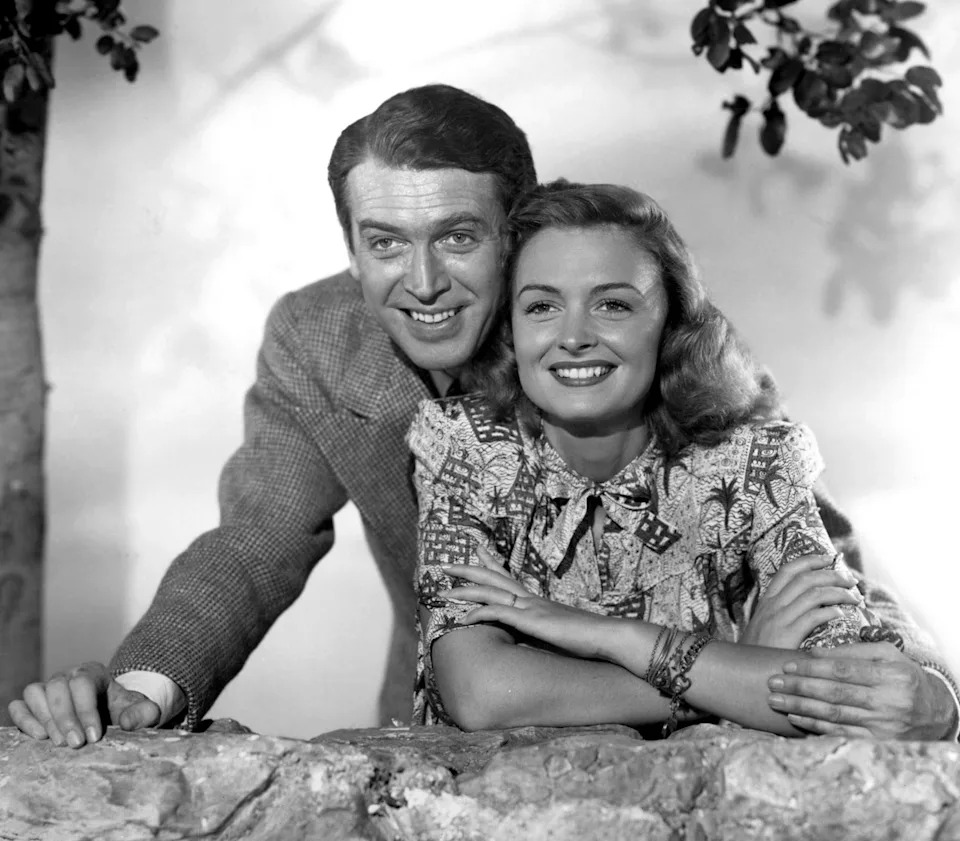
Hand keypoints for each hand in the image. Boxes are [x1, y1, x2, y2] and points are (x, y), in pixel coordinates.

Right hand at [8, 661, 160, 747]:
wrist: (111, 715)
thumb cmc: (125, 711)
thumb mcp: (143, 711)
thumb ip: (143, 713)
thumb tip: (128, 723)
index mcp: (94, 673)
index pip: (83, 682)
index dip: (86, 709)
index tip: (94, 737)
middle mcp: (67, 676)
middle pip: (57, 687)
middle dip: (65, 718)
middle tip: (76, 744)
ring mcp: (48, 689)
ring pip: (35, 692)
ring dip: (44, 718)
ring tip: (59, 743)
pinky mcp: (33, 705)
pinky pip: (19, 705)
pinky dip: (24, 719)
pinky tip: (39, 737)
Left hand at [442, 547, 612, 660]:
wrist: (607, 636)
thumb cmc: (588, 638)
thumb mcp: (560, 632)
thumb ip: (545, 629)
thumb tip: (534, 634)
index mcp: (537, 600)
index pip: (509, 576)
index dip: (492, 562)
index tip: (478, 550)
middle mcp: (531, 598)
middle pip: (494, 577)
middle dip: (469, 569)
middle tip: (446, 564)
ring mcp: (531, 608)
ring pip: (491, 591)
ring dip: (465, 589)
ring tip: (443, 588)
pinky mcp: (532, 621)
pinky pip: (499, 613)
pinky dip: (479, 613)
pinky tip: (463, 617)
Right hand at [740, 554, 860, 648]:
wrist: (740, 671)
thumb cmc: (758, 652)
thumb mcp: (765, 626)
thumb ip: (783, 614)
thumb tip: (812, 606)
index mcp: (768, 600)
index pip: (788, 570)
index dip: (810, 560)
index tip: (830, 558)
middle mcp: (773, 605)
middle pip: (806, 578)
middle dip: (833, 575)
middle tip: (852, 580)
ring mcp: (778, 619)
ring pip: (813, 594)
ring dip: (839, 593)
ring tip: (854, 599)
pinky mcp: (786, 635)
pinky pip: (812, 617)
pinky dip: (829, 612)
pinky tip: (840, 615)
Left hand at [767, 643, 956, 739]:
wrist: (936, 712)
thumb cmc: (904, 676)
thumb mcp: (888, 655)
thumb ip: (854, 650)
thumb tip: (815, 651)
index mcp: (889, 674)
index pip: (842, 670)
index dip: (812, 667)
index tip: (787, 663)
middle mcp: (887, 701)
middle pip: (834, 693)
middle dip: (799, 687)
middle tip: (773, 682)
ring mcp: (882, 725)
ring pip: (834, 714)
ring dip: (801, 707)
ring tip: (776, 700)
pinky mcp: (878, 742)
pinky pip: (841, 733)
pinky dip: (815, 725)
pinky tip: (796, 717)